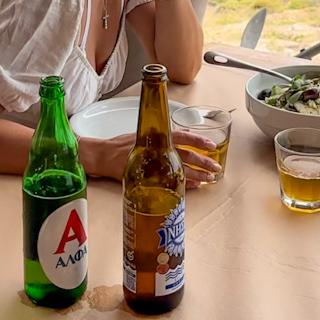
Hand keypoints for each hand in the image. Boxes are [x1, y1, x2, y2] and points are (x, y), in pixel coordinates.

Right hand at [80, 131, 220, 188]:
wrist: (103, 156)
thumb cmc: (121, 145)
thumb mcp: (144, 134)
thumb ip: (164, 135)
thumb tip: (184, 134)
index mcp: (157, 137)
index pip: (183, 137)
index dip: (198, 141)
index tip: (211, 146)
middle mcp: (157, 149)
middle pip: (185, 155)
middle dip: (203, 161)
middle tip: (216, 167)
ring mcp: (153, 164)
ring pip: (181, 169)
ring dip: (198, 174)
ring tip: (210, 179)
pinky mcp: (148, 177)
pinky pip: (171, 181)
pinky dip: (185, 184)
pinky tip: (195, 186)